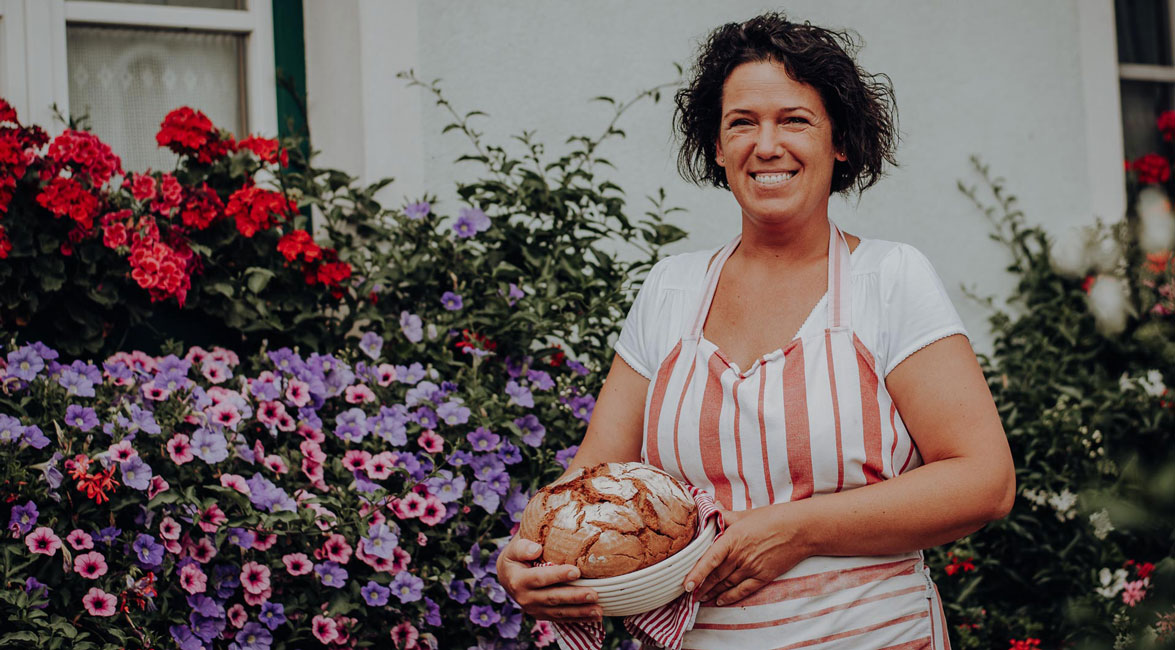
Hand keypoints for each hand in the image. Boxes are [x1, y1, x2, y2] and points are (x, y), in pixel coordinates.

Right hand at [496, 537, 601, 623]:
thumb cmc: (516, 557)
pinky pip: (562, 618)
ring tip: (599, 610)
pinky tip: (594, 617)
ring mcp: (534, 609)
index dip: (558, 575)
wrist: (508, 576)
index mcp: (518, 580)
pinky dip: (579, 618)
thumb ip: (523, 547)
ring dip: (580, 612)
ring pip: (559, 612)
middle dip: (574, 597)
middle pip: (553, 598)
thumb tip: (536, 549)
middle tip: (594, 594)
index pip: (540, 578)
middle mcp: (525, 598)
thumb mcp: (514, 549)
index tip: (576, 572)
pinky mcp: (543, 615)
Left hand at [682, 503, 813, 605]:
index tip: (686, 584)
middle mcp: (740, 556)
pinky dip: (730, 597)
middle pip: (716, 575)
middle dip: (701, 586)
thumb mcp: (745, 515)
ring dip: (712, 593)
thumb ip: (725, 516)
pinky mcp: (763, 576)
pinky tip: (720, 601)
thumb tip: (711, 507)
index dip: (697, 573)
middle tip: (688, 593)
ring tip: (700, 598)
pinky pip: (743, 590)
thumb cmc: (772, 518)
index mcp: (732, 539)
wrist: (799, 529)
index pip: (710, 560)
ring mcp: (752, 568)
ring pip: (727, 584)